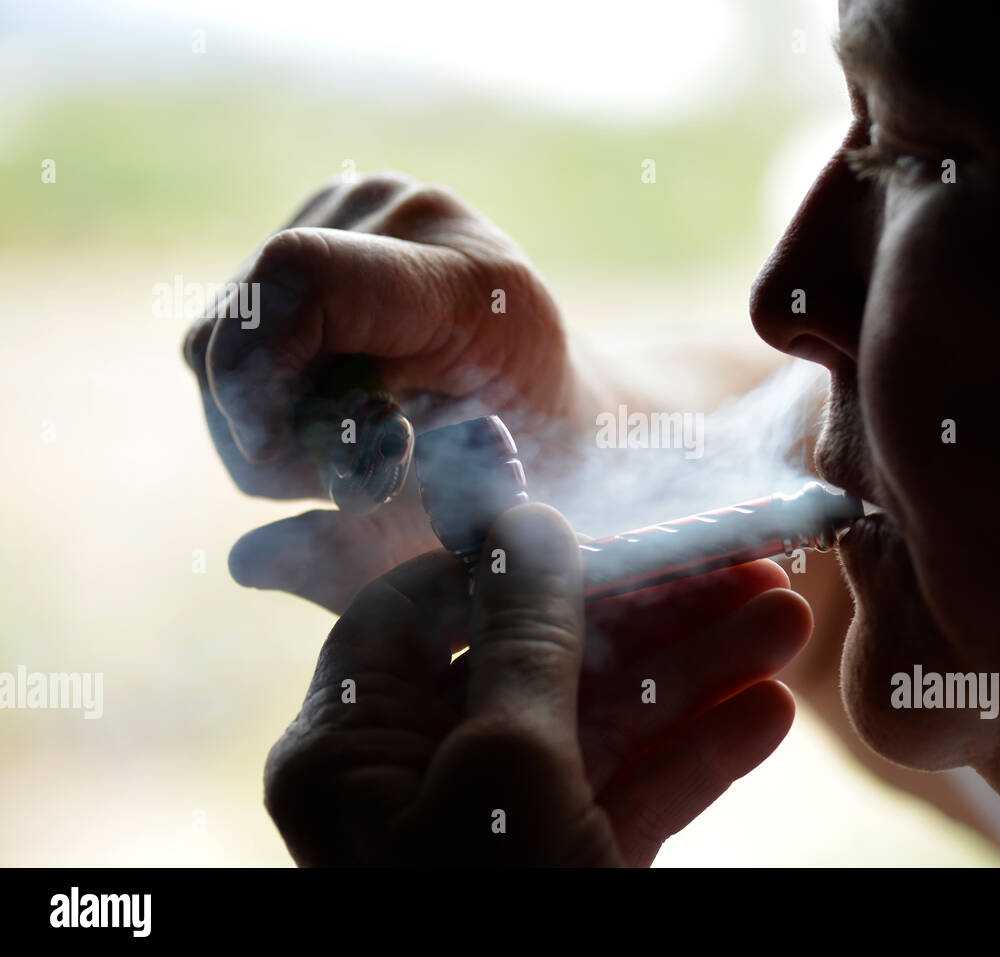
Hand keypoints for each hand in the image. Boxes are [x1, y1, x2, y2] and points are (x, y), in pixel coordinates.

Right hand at [183, 172, 606, 611]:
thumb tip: (247, 550)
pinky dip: (263, 388)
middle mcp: (404, 214)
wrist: (558, 404)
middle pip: (236, 324)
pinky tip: (329, 404)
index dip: (254, 375)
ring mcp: (355, 206)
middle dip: (258, 427)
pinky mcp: (316, 222)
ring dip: (258, 418)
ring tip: (342, 446)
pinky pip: (231, 324)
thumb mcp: (469, 502)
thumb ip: (382, 508)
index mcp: (468, 279)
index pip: (301, 278)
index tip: (273, 459)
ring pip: (217, 334)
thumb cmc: (531, 469)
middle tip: (333, 479)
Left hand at [264, 504, 811, 865]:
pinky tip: (768, 713)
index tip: (600, 525)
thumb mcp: (505, 770)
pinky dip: (697, 754)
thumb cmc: (490, 916)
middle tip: (736, 562)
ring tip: (785, 619)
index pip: (422, 611)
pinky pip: (630, 793)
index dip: (511, 561)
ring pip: (597, 721)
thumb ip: (521, 639)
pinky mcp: (565, 868)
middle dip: (643, 611)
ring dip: (693, 670)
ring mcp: (497, 827)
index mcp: (353, 751)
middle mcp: (416, 780)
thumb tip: (528, 522)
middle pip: (535, 657)